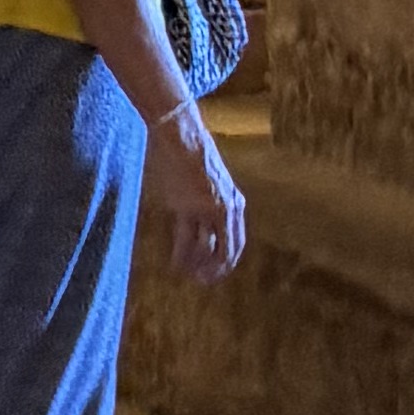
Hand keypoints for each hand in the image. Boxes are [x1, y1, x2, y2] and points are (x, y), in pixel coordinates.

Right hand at [149, 113, 246, 284]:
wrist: (180, 134)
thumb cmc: (194, 152)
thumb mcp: (215, 181)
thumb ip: (217, 202)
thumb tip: (211, 223)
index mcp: (236, 203)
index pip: (236, 242)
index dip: (228, 261)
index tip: (218, 272)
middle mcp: (225, 210)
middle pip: (226, 250)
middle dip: (216, 269)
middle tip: (205, 280)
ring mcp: (206, 210)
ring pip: (206, 249)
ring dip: (198, 266)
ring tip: (189, 274)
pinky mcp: (186, 208)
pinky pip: (186, 241)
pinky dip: (182, 257)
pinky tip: (177, 265)